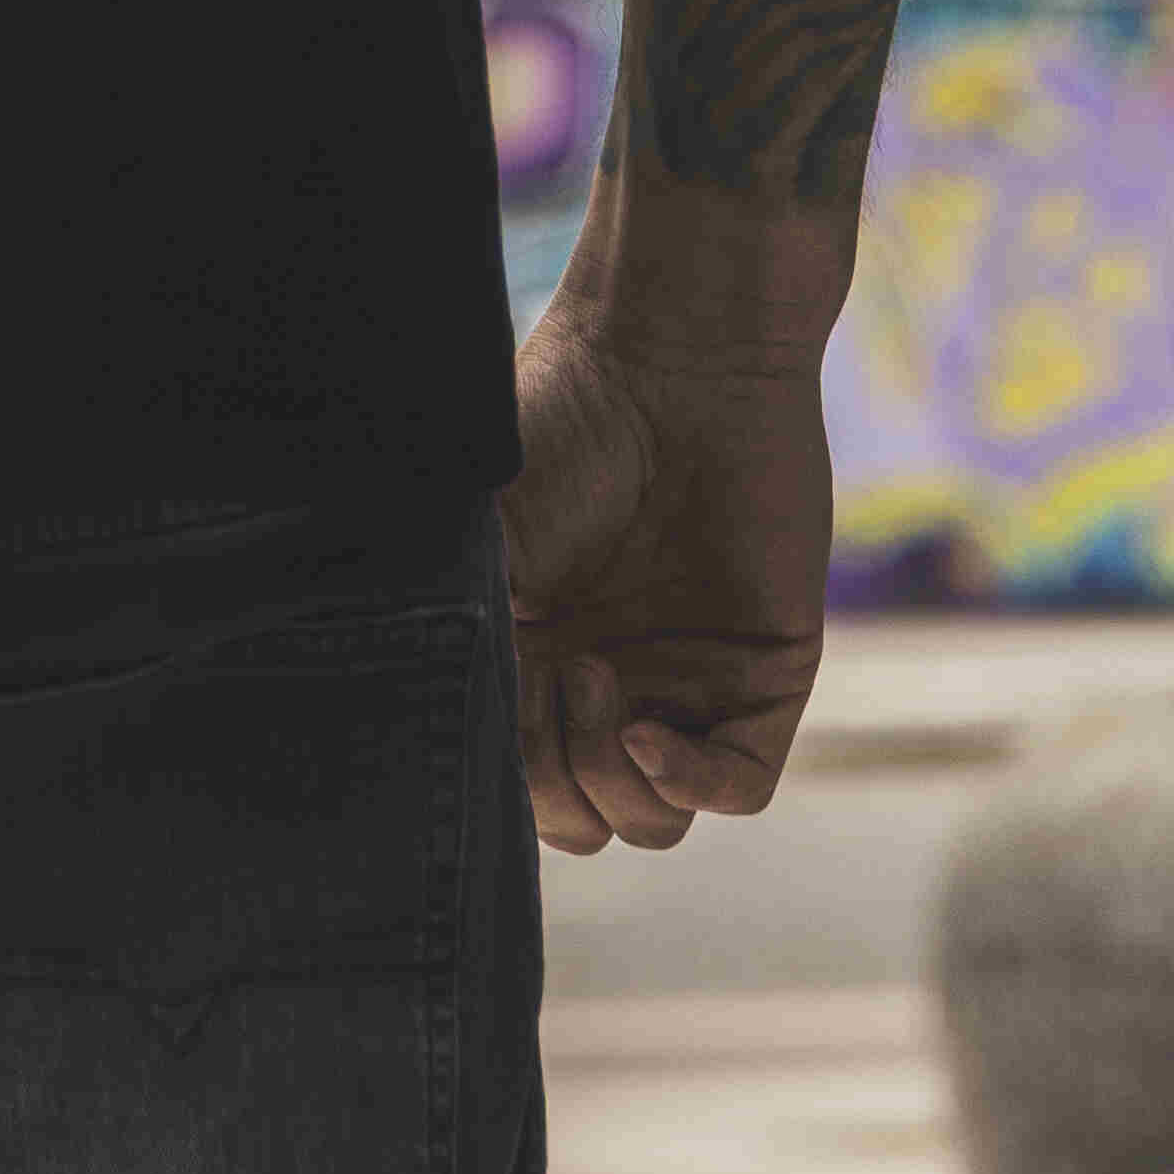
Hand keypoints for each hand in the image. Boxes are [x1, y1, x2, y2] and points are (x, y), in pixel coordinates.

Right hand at [501, 291, 830, 856]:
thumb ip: (457, 634)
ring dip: (614, 783)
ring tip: (598, 684)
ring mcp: (689, 681)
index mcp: (538, 651)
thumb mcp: (480, 534)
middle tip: (556, 675)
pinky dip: (690, 784)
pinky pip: (738, 785)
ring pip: (653, 816)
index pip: (520, 778)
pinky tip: (648, 735)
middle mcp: (612, 678)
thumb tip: (408, 726)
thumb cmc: (564, 423)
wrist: (676, 356)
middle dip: (557, 783)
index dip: (503, 775)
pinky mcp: (764, 673)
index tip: (492, 709)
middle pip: (584, 815)